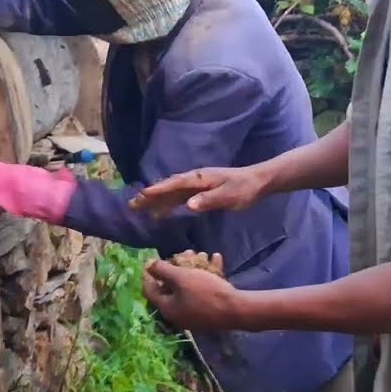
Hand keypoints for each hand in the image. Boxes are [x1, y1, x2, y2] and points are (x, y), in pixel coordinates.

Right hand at [128, 165, 267, 216]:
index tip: (143, 195)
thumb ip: (209, 200)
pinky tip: (160, 212)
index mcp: (200, 178)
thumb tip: (188, 205)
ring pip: (172, 192)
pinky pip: (179, 197)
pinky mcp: (200, 191)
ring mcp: (197, 185)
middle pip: (169, 187)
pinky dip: (168, 204)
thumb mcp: (229, 196)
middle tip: (132, 204)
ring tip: (139, 208)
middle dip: (151, 195)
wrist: (257, 182)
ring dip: (156, 200)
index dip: (159, 190)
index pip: (175, 184)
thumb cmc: (244, 189)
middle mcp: (195, 180)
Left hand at [142, 252, 244, 330]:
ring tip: (203, 254)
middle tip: (186, 253)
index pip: (150, 290)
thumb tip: (148, 265)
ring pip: (189, 286)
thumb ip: (162, 270)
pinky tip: (216, 259)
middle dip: (178, 266)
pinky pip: (203, 290)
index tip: (153, 258)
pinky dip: (207, 275)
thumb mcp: (181, 278)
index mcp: (167, 308)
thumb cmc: (206, 293)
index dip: (149, 273)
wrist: (237, 310)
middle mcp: (178, 314)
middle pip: (172, 286)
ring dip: (194, 268)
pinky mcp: (209, 311)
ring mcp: (194, 313)